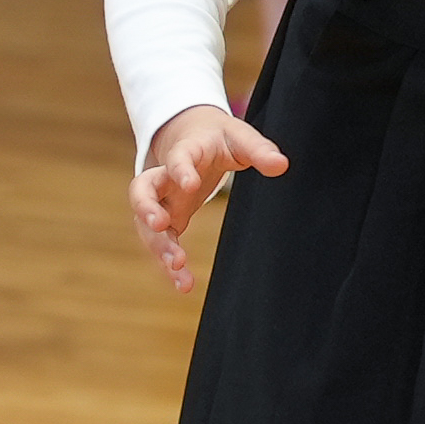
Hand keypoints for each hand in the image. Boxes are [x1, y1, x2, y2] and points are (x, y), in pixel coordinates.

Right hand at [130, 104, 286, 288]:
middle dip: (147, 208)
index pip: (177, 158)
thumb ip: (259, 150)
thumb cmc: (220, 139)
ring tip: (177, 266)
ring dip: (158, 245)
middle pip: (142, 191)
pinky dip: (169, 264)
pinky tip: (185, 285)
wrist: (196, 138)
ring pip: (147, 224)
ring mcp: (163, 201)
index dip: (180, 170)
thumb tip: (282, 165)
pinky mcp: (168, 222)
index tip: (189, 185)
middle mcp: (165, 178)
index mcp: (185, 151)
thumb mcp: (240, 138)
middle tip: (160, 224)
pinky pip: (163, 244)